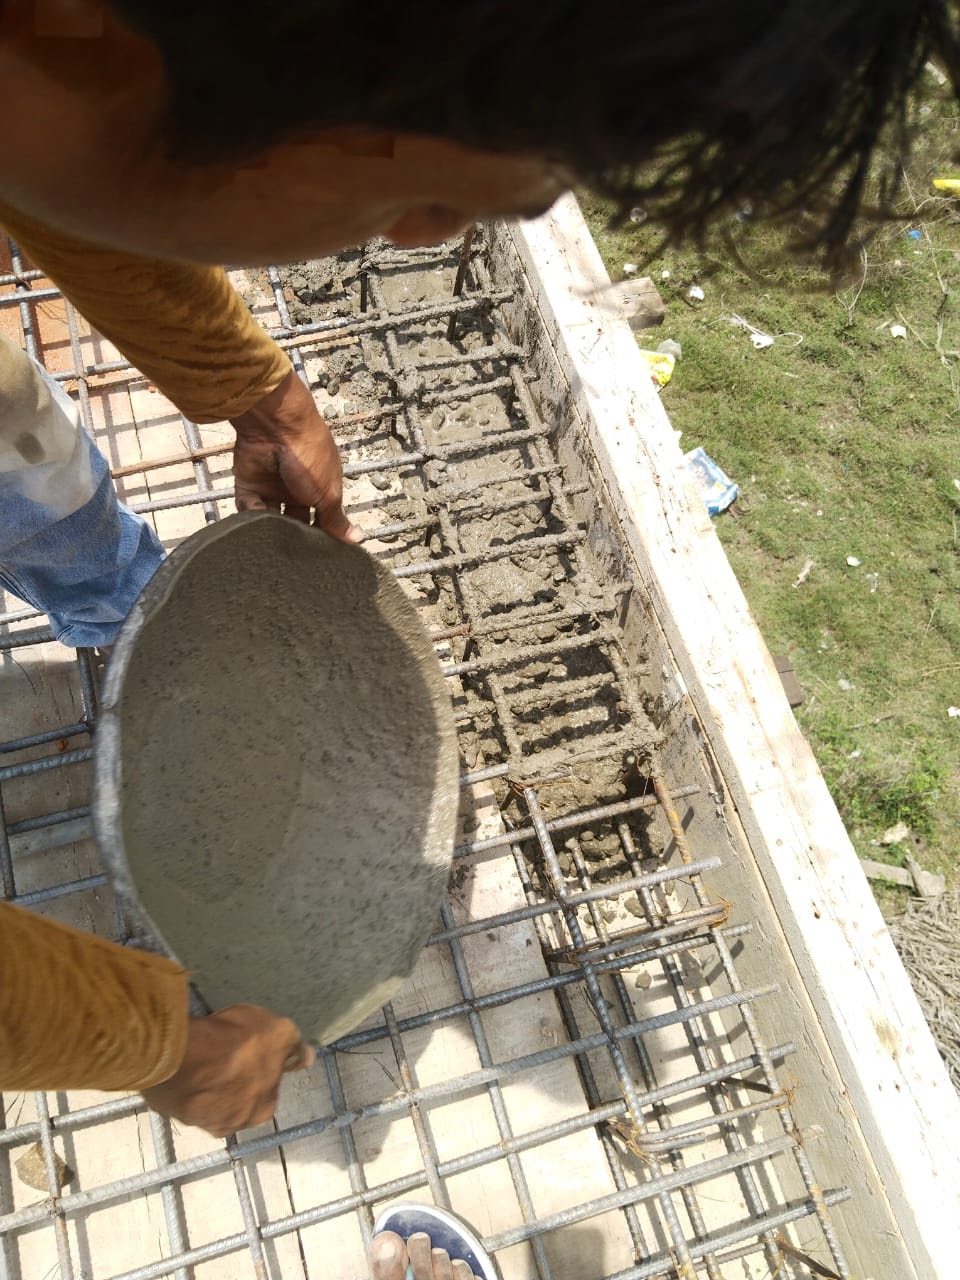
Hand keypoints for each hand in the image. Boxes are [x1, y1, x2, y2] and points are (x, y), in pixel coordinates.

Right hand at [141, 1004, 314, 1137]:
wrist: (182, 1058)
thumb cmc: (238, 1046)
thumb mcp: (278, 1033)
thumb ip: (293, 1045)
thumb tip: (307, 1056)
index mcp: (262, 1110)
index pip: (268, 1088)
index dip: (263, 1065)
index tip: (252, 1048)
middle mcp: (233, 1124)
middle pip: (239, 1096)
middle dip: (235, 1077)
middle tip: (226, 1050)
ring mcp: (199, 1121)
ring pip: (210, 1098)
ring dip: (209, 1080)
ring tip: (203, 1052)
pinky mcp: (172, 1111)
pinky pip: (185, 1093)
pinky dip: (187, 1079)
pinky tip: (185, 1060)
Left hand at [231, 368, 361, 542]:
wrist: (275, 427)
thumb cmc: (310, 456)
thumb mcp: (328, 493)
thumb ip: (336, 519)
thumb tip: (357, 538)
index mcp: (320, 488)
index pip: (321, 518)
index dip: (320, 536)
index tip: (318, 558)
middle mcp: (296, 489)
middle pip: (294, 521)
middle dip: (293, 536)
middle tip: (292, 556)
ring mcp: (271, 487)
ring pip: (269, 518)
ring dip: (270, 529)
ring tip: (272, 541)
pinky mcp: (248, 485)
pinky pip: (248, 508)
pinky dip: (251, 517)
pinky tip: (255, 524)